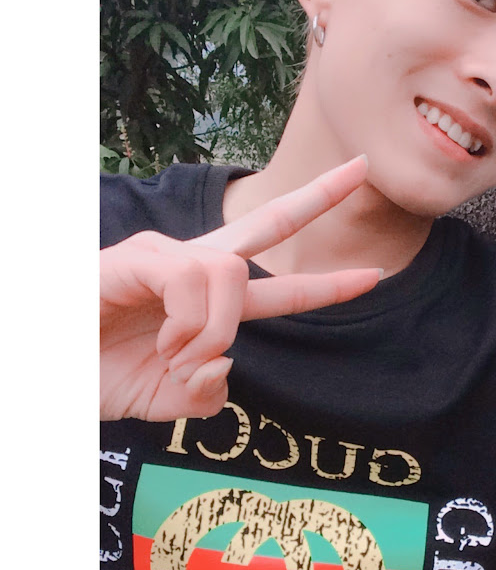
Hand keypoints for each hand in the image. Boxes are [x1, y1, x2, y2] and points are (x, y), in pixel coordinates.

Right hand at [100, 156, 380, 421]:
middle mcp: (194, 268)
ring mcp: (166, 256)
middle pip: (270, 221)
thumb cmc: (96, 377)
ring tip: (173, 357)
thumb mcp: (163, 400)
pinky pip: (193, 281)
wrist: (48, 372)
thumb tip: (227, 362)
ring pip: (233, 274)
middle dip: (320, 196)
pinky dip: (187, 325)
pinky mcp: (137, 254)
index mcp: (208, 302)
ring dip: (213, 331)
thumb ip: (204, 392)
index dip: (326, 285)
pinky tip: (159, 342)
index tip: (373, 274)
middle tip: (363, 169)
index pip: (277, 284)